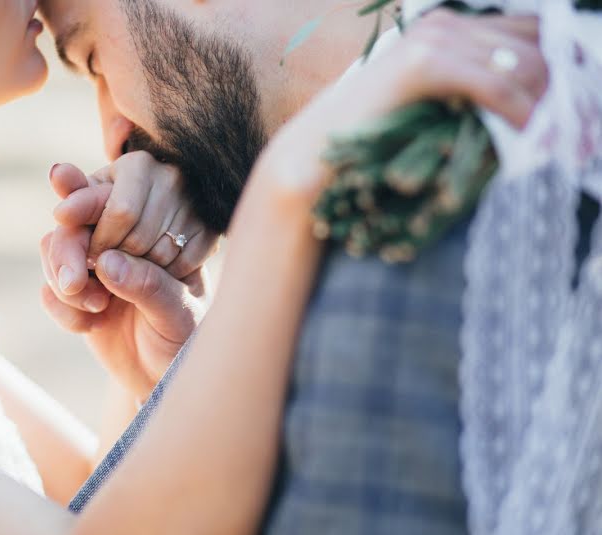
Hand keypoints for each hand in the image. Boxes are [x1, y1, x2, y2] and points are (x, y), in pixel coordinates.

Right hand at [40, 155, 216, 397]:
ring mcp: (93, 266)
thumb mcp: (179, 314)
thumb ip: (148, 286)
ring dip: (64, 281)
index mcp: (154, 229)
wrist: (164, 379)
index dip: (86, 199)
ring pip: (54, 250)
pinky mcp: (74, 295)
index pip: (115, 199)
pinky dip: (62, 310)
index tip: (67, 213)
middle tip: (75, 283)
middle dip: (67, 250)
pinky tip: (88, 327)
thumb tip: (107, 264)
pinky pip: (50, 290)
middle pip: (74, 222)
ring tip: (96, 310)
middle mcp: (119, 240)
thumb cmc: (185, 339)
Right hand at [260, 10, 547, 195]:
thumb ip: (477, 93)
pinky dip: (518, 113)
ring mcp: (433, 39)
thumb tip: (536, 106)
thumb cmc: (374, 141)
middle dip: (559, 90)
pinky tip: (524, 136)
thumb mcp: (438, 109)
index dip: (558, 69)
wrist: (320, 154)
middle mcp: (445, 24)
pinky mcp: (424, 63)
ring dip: (545, 106)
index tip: (569, 112)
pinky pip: (495, 85)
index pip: (530, 33)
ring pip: (522, 64)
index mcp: (448, 28)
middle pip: (535, 45)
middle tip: (572, 136)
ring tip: (552, 143)